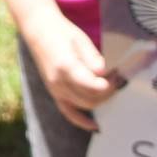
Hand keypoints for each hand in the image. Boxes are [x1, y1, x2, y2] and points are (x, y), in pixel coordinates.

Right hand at [30, 12, 121, 130]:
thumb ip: (93, 59)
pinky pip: (68, 112)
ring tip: (110, 90)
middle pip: (90, 99)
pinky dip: (82, 121)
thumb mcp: (80, 40)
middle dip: (107, 93)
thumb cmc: (61, 32)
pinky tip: (95, 126)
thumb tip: (105, 74)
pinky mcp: (54, 92)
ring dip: (100, 101)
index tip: (117, 76)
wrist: (38, 29)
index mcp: (65, 67)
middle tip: (118, 80)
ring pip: (84, 106)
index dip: (108, 85)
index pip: (92, 86)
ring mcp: (55, 89)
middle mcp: (58, 82)